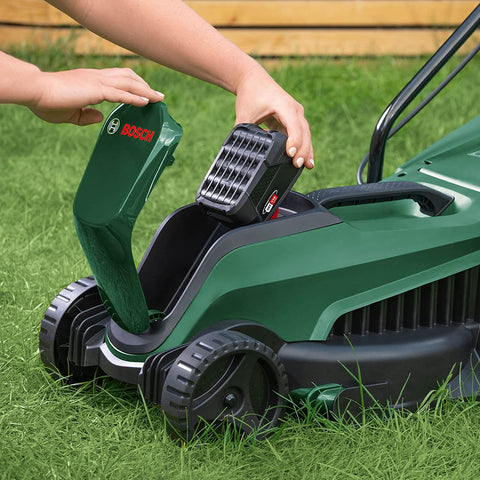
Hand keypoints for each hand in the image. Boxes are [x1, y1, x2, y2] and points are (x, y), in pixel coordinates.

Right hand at [28, 67, 163, 124]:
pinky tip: (146, 102)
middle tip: (157, 95)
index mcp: (90, 80)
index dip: (132, 84)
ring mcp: (97, 81)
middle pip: (127, 76)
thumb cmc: (47, 102)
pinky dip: (135, 96)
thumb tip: (100, 117)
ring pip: (128, 82)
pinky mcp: (96, 89)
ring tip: (158, 98)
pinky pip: (121, 93)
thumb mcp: (70, 113)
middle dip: (144, 85)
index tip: (144, 92)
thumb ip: (86, 116)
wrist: (35, 91)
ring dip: (145, 90)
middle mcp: (96, 77)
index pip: (117, 78)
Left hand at [234, 66, 313, 168]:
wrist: (253, 80)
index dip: (294, 140)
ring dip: (307, 149)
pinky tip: (305, 160)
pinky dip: (304, 146)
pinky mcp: (294, 120)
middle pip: (303, 131)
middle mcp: (294, 109)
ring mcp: (296, 115)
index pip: (293, 124)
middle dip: (303, 148)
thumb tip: (240, 150)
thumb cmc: (250, 95)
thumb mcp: (244, 114)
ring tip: (308, 166)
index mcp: (284, 105)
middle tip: (299, 164)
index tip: (291, 153)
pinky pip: (302, 135)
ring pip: (306, 134)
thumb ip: (243, 132)